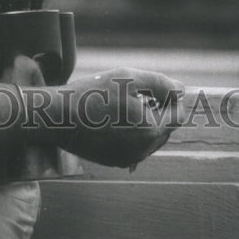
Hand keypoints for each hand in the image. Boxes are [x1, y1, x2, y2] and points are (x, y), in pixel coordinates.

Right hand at [49, 66, 180, 167]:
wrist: (58, 117)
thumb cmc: (92, 94)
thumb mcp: (128, 78)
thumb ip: (159, 83)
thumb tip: (180, 88)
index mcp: (150, 131)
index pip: (178, 115)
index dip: (173, 97)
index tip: (160, 86)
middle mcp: (142, 151)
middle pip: (165, 128)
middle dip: (159, 109)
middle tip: (139, 91)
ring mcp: (128, 158)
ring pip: (150, 138)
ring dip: (145, 120)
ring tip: (124, 103)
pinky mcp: (114, 160)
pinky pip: (134, 145)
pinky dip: (131, 131)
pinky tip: (113, 116)